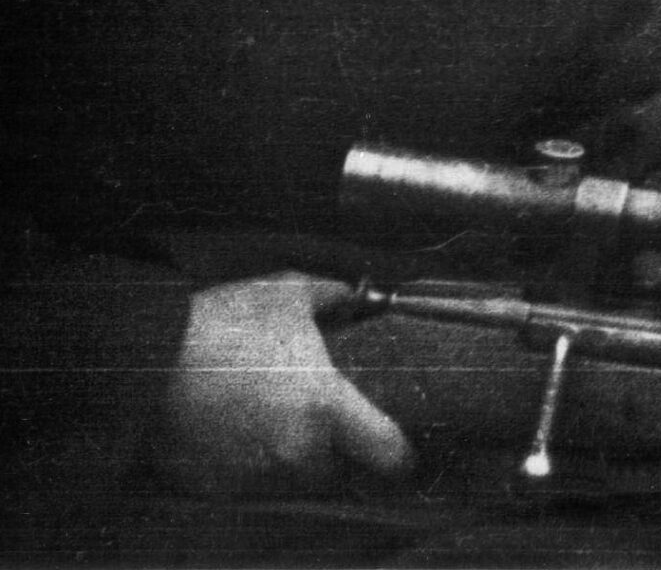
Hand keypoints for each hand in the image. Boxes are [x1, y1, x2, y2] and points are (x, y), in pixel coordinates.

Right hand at [156, 272, 412, 494]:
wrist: (141, 361)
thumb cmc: (222, 323)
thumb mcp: (286, 293)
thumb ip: (336, 297)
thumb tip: (364, 297)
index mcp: (326, 407)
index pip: (387, 453)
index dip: (399, 455)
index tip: (399, 450)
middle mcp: (297, 451)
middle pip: (338, 474)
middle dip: (336, 454)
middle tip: (321, 425)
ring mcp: (254, 475)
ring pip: (294, 483)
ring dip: (292, 462)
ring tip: (271, 423)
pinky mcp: (216, 488)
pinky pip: (249, 487)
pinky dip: (249, 469)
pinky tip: (236, 434)